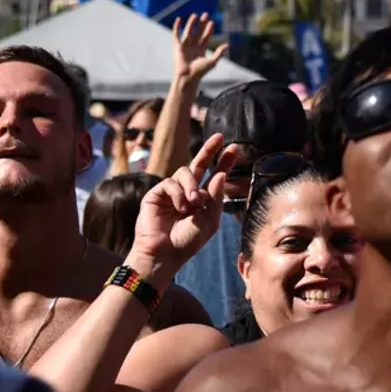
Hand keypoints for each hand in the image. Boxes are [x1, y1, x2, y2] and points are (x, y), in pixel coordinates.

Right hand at [127, 134, 239, 285]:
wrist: (164, 254)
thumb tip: (221, 174)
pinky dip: (178, 193)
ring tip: (194, 202)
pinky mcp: (156, 194)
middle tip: (219, 137)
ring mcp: (171, 192)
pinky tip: (180, 207)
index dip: (224, 162)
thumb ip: (215, 198)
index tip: (234, 148)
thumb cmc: (187, 242)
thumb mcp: (209, 221)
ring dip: (192, 185)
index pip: (214, 176)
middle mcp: (187, 192)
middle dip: (209, 150)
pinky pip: (170, 182)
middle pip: (198, 164)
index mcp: (202, 200)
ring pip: (185, 172)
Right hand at [173, 13, 227, 84]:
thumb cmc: (200, 72)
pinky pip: (176, 34)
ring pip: (189, 32)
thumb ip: (219, 53)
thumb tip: (228, 45)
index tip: (212, 22)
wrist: (188, 77)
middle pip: (198, 32)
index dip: (209, 30)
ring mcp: (185, 46)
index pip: (206, 37)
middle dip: (202, 24)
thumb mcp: (212, 61)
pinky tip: (179, 19)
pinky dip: (177, 27)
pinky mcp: (177, 46)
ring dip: (191, 24)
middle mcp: (193, 47)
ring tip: (195, 15)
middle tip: (205, 14)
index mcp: (201, 50)